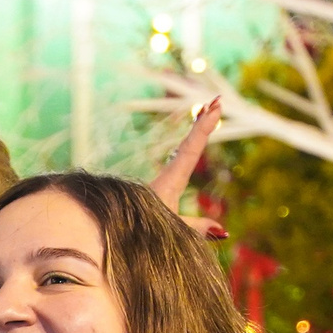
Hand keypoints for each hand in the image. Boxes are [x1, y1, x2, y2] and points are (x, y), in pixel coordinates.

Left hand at [147, 96, 226, 238]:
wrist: (110, 231)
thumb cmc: (140, 231)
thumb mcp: (173, 231)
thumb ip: (197, 228)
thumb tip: (222, 230)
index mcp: (170, 181)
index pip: (191, 149)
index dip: (204, 128)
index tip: (215, 106)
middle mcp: (168, 176)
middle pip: (189, 144)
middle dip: (203, 123)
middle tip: (217, 101)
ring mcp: (163, 180)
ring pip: (182, 150)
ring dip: (196, 132)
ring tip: (208, 111)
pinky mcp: (160, 187)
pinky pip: (178, 161)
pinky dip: (189, 147)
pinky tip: (193, 143)